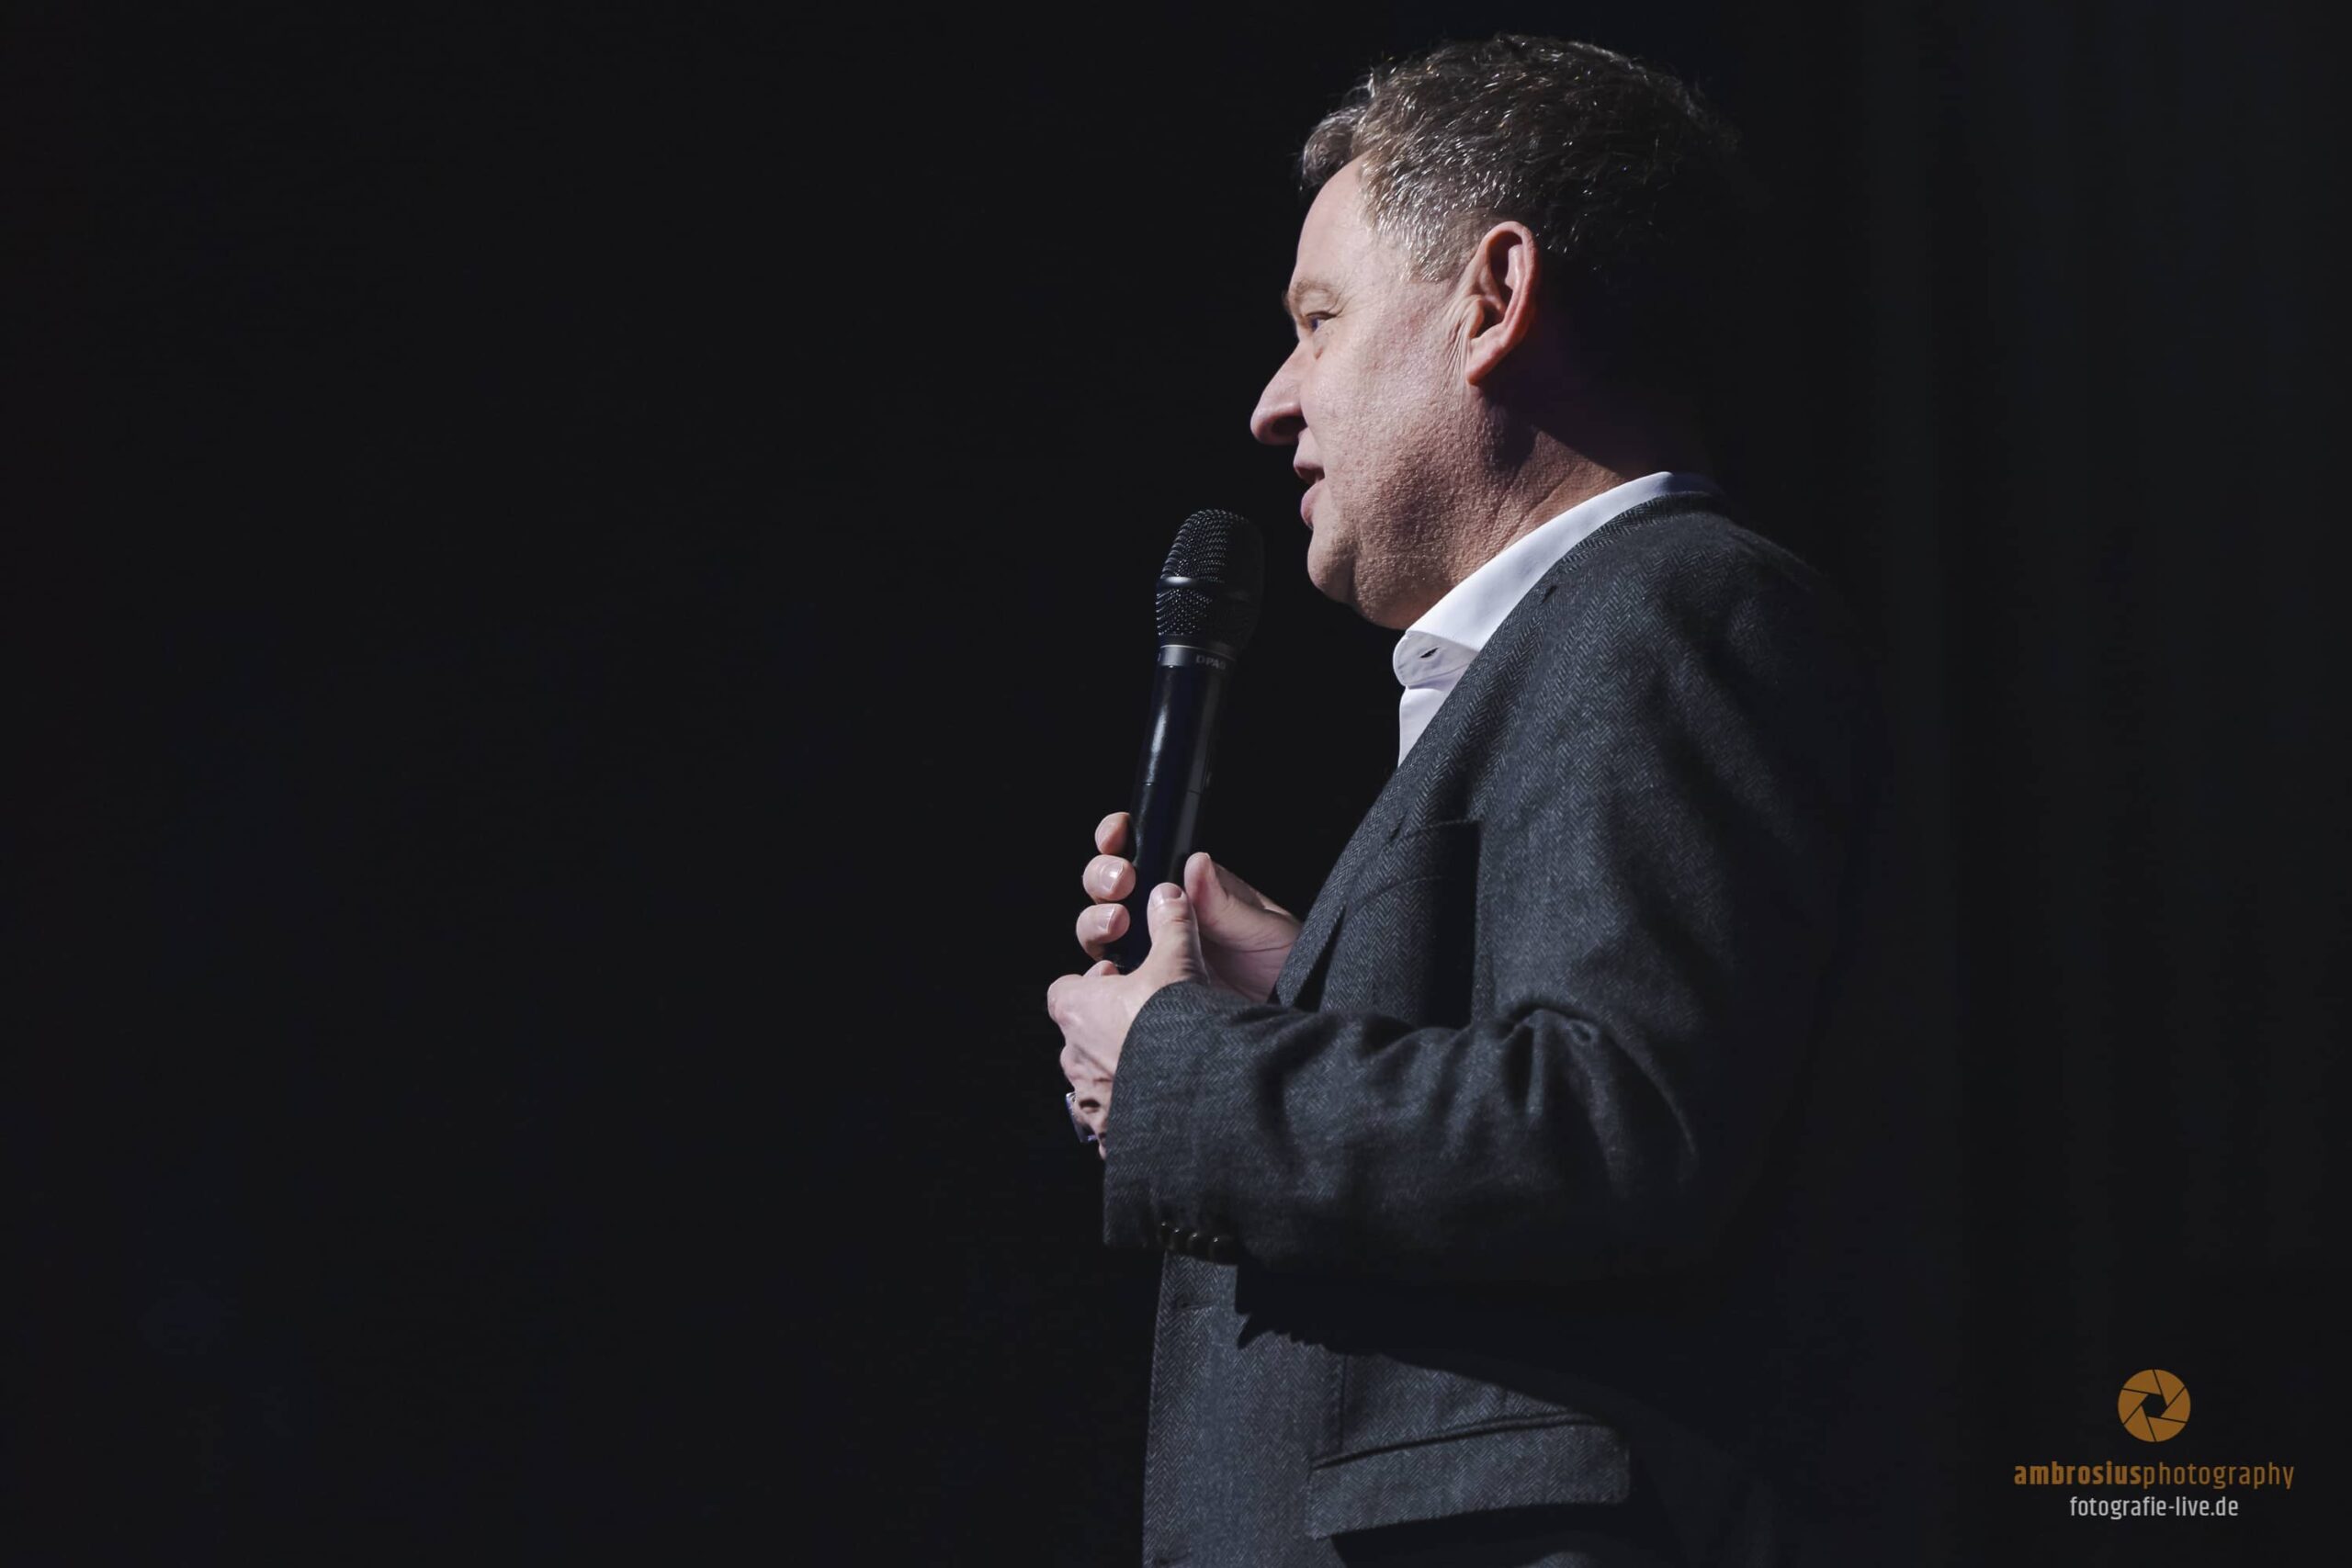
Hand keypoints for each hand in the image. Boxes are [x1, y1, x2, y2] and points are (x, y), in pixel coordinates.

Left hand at [1048, 881, 1205, 1156]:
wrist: (1197, 1094)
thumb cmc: (1177, 1026)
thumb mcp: (1178, 962)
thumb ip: (1171, 924)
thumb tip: (1168, 894)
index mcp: (1077, 1012)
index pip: (1064, 991)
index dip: (1092, 983)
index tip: (1119, 979)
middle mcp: (1074, 1059)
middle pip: (1081, 1035)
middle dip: (1109, 1027)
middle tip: (1146, 1021)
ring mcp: (1090, 1102)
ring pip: (1096, 1080)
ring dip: (1119, 1071)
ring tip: (1159, 1064)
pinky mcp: (1111, 1137)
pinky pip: (1113, 1124)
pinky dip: (1131, 1115)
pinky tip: (1161, 1106)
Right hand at [1075, 812, 1300, 1003]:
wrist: (1280, 1019)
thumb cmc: (1285, 965)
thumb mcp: (1265, 930)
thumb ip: (1225, 903)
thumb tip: (1195, 863)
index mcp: (1192, 886)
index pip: (1144, 848)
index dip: (1119, 837)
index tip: (1117, 837)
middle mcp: (1162, 914)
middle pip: (1109, 883)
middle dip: (1103, 876)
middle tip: (1122, 883)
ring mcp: (1149, 950)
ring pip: (1099, 925)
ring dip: (1096, 919)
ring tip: (1118, 924)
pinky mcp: (1142, 986)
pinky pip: (1108, 973)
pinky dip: (1100, 968)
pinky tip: (1113, 967)